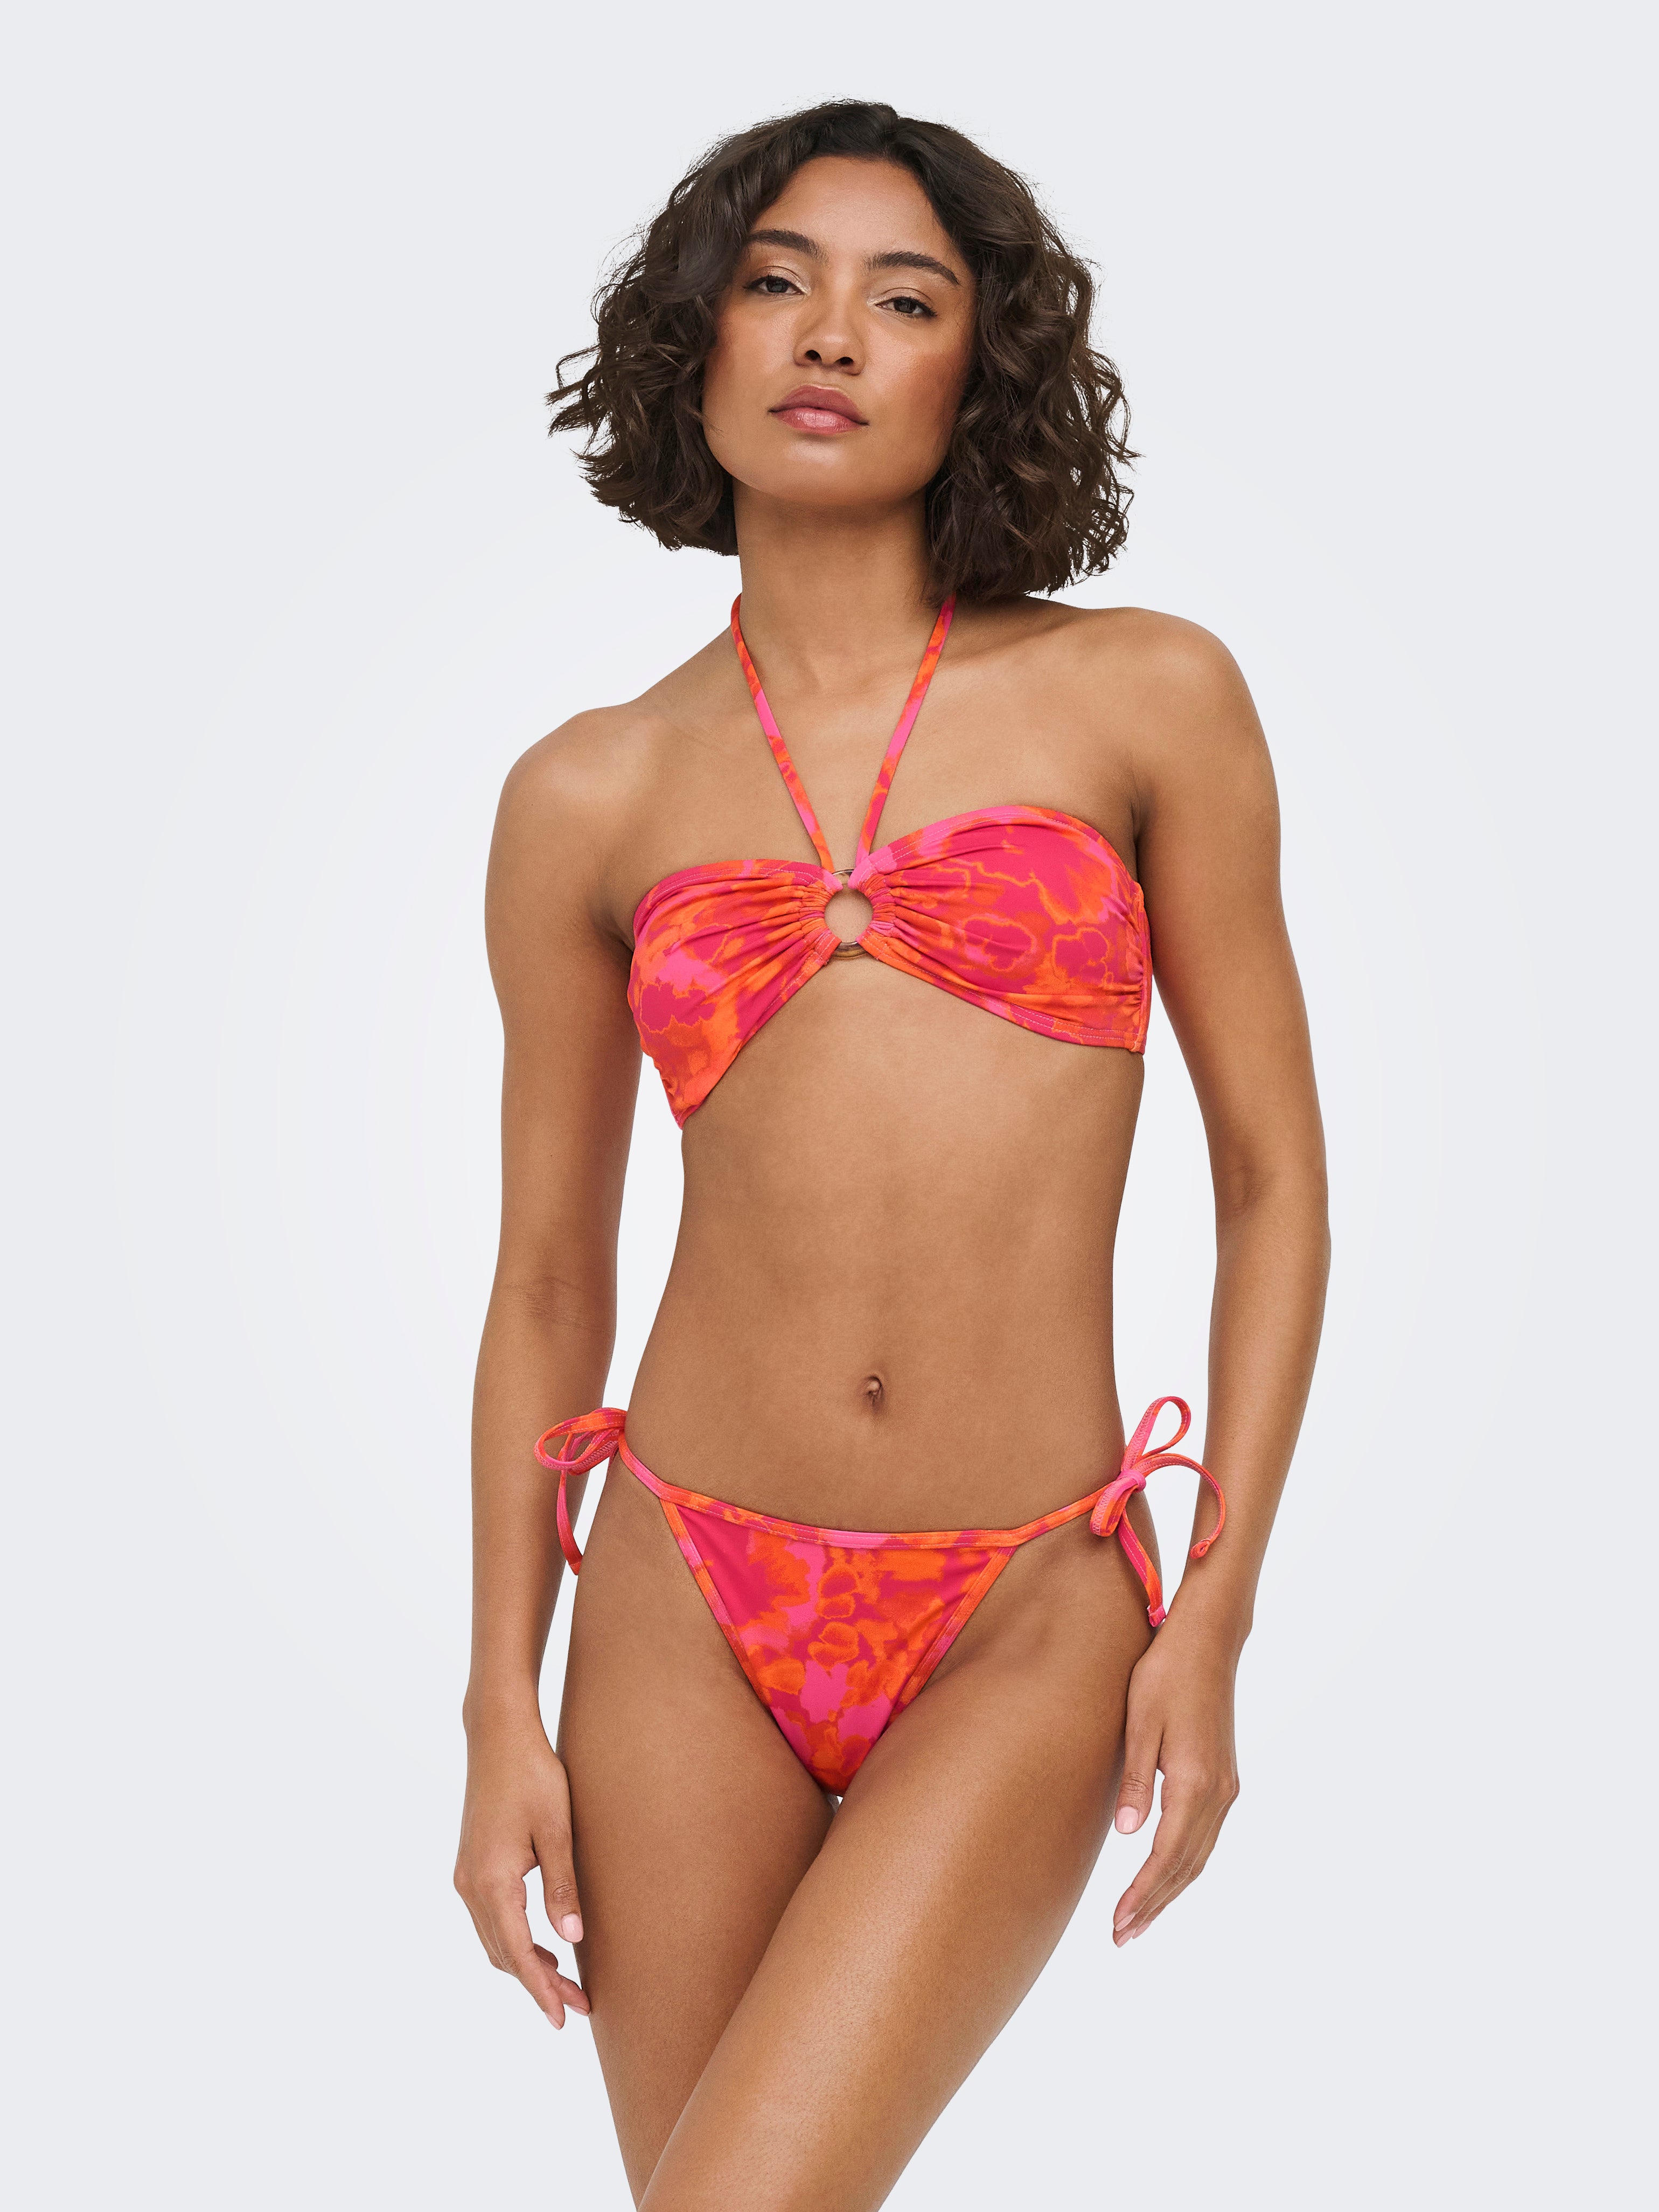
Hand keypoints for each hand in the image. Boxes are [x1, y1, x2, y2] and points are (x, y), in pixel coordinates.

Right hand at [455, 1714, 590, 2026]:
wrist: (498, 1735)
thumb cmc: (533, 1775)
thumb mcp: (557, 1829)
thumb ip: (562, 1885)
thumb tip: (571, 1938)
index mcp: (492, 1881)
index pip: (517, 1953)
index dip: (540, 1990)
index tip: (563, 2019)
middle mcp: (470, 1885)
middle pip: (504, 1954)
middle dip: (539, 1984)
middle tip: (579, 2006)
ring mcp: (466, 1876)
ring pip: (495, 1939)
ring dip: (527, 1963)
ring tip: (567, 1983)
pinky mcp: (471, 1865)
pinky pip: (491, 1918)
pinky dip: (515, 1939)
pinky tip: (543, 1943)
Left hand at [1110, 1614, 1240, 1944]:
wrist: (1207, 1641)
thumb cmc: (1165, 1673)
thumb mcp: (1141, 1721)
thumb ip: (1136, 1779)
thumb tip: (1128, 1835)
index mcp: (1195, 1781)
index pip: (1166, 1856)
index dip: (1142, 1894)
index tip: (1119, 1924)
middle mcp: (1218, 1792)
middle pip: (1186, 1866)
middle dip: (1154, 1905)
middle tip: (1122, 1937)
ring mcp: (1226, 1786)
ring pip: (1199, 1855)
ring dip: (1170, 1890)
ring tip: (1139, 1919)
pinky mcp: (1224, 1778)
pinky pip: (1205, 1836)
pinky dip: (1184, 1864)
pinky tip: (1165, 1875)